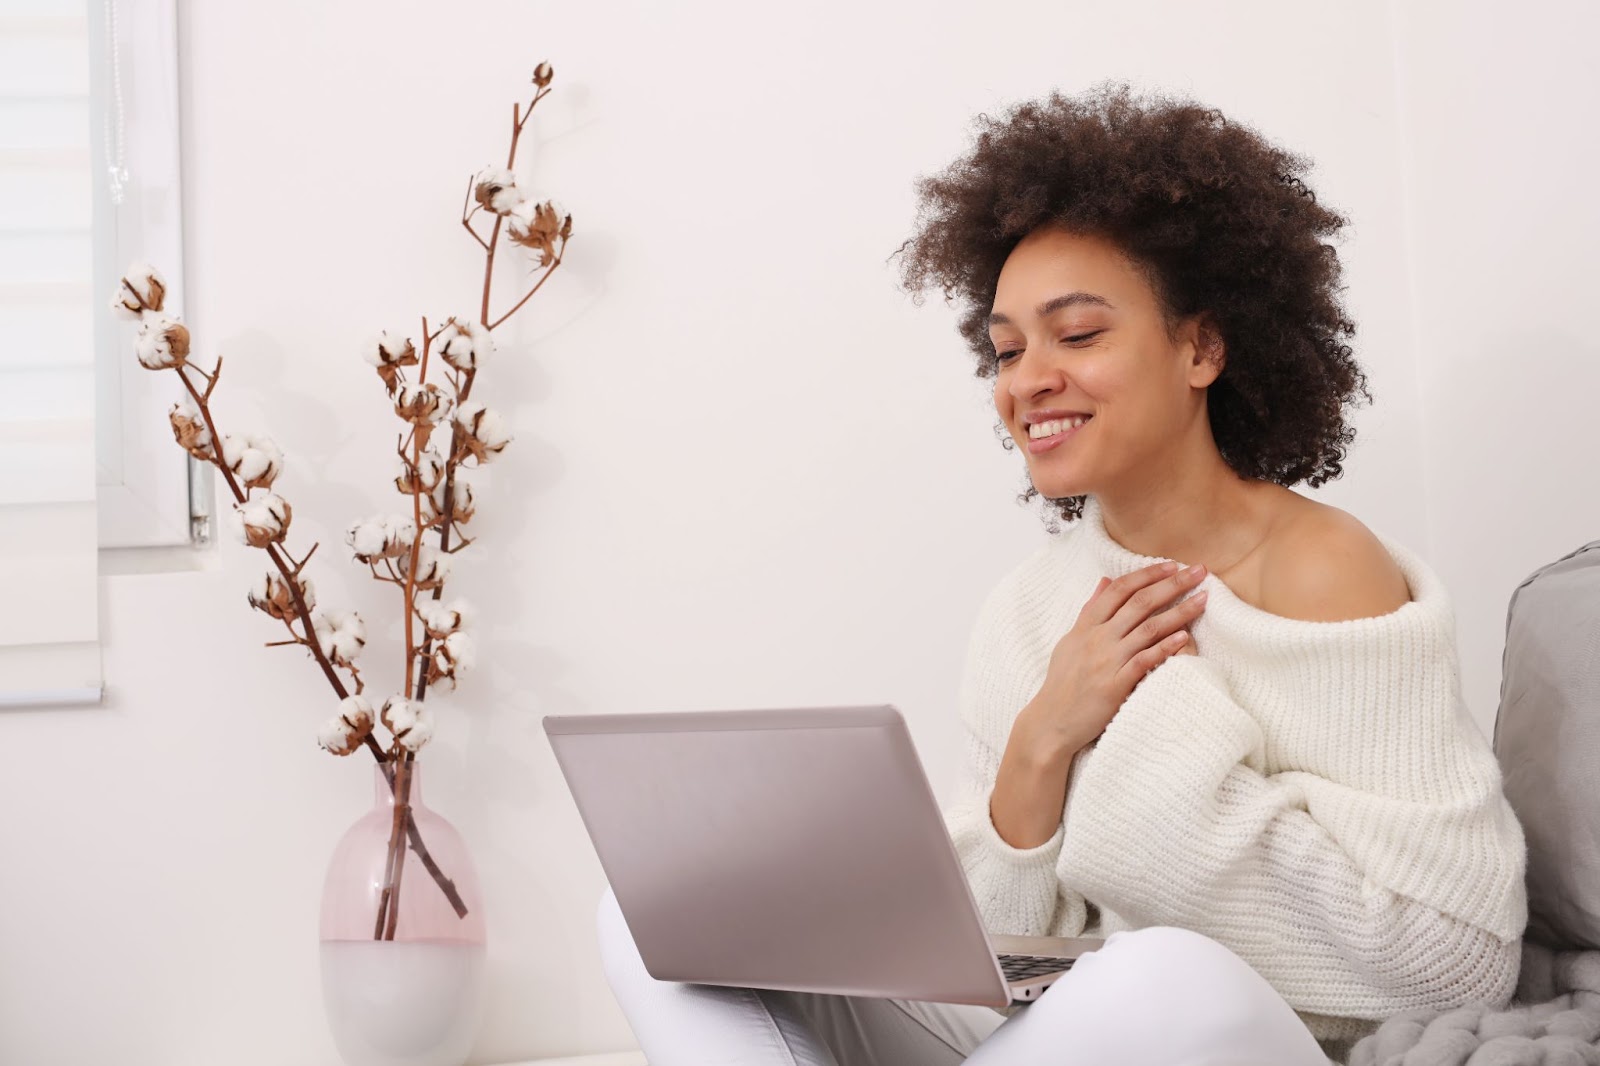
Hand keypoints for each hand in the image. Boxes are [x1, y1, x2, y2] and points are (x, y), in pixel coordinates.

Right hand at [1022, 560, 1208, 758]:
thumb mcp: (1071, 640)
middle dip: (1172, 584)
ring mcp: (1107, 661)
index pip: (1119, 590)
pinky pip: (1145, 661)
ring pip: (1148, 628)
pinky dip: (1166, 648)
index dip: (1147, 575)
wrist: (1051, 721)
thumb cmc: (1063, 682)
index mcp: (1086, 626)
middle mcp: (1097, 639)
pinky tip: (1185, 637)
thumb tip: (1106, 581)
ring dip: (1179, 612)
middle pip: (1139, 603)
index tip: (1172, 565)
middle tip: (1198, 571)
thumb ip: (1090, 610)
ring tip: (1203, 599)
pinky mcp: (1115, 685)